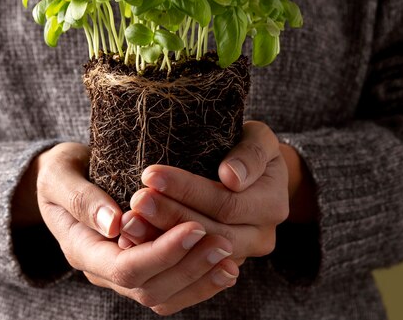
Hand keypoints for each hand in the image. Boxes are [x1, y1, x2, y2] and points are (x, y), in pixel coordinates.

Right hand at [16, 142, 239, 315]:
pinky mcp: (140, 267)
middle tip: (222, 240)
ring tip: (229, 256)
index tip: (195, 226)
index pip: (126, 267)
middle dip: (188, 267)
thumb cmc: (60, 172)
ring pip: (163, 296)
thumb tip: (114, 223)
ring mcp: (121, 273)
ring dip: (199, 279)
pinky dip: (199, 281)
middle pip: (149, 288)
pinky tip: (224, 265)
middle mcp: (102, 270)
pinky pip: (170, 288)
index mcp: (81, 249)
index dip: (163, 252)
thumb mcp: (59, 176)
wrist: (62, 181)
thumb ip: (81, 198)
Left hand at [119, 121, 314, 260]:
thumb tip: (232, 176)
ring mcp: (241, 254)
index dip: (188, 190)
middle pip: (211, 232)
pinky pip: (189, 263)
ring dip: (160, 238)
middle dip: (170, 215)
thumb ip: (250, 154)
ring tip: (130, 221)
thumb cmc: (249, 147)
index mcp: (272, 205)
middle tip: (136, 199)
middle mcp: (261, 237)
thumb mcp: (259, 138)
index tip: (151, 174)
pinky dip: (161, 251)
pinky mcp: (218, 263)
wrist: (254, 174)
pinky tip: (134, 240)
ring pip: (197, 253)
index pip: (226, 203)